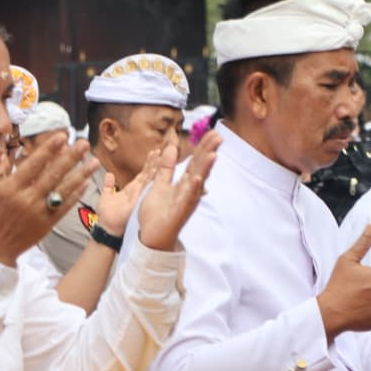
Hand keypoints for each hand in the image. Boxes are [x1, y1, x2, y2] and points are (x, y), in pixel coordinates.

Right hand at [0, 134, 97, 265]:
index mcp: (10, 189)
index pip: (33, 165)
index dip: (48, 150)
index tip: (62, 137)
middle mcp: (28, 199)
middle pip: (53, 175)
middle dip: (71, 158)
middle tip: (85, 144)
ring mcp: (40, 212)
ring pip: (64, 190)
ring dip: (81, 175)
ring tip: (95, 162)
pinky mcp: (48, 224)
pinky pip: (65, 207)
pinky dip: (76, 195)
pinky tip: (86, 183)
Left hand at [95, 148, 159, 236]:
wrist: (107, 229)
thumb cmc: (107, 216)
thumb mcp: (106, 196)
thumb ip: (109, 186)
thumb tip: (109, 174)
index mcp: (132, 190)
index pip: (143, 174)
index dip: (149, 163)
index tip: (154, 152)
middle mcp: (139, 192)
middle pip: (150, 174)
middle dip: (156, 162)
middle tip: (162, 149)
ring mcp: (141, 196)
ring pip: (150, 178)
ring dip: (156, 167)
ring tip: (162, 155)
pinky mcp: (140, 201)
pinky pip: (147, 187)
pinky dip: (153, 178)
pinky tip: (158, 169)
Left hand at [137, 132, 219, 250]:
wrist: (151, 238)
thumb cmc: (155, 214)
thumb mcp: (158, 184)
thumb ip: (166, 168)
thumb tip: (171, 148)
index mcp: (183, 184)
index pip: (195, 161)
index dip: (203, 147)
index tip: (213, 132)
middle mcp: (188, 191)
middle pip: (200, 168)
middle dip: (209, 152)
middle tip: (219, 136)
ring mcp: (186, 201)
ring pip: (198, 182)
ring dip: (205, 168)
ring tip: (213, 154)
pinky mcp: (180, 212)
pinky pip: (188, 199)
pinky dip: (193, 189)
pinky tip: (198, 179)